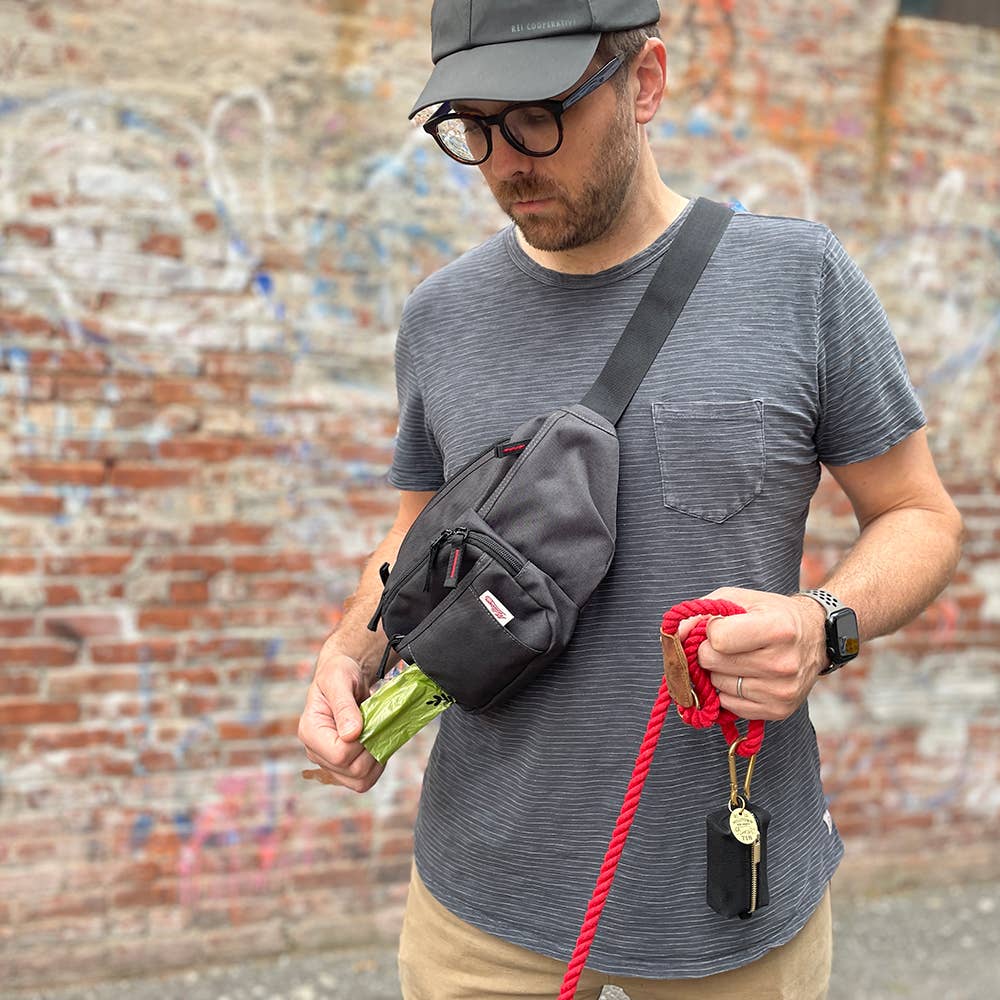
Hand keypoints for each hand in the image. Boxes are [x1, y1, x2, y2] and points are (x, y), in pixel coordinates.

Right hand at [297, 643, 384, 792]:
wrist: (344, 677)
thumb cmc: (339, 674)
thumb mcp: (339, 680)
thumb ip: (344, 706)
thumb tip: (351, 734)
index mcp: (309, 732)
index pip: (340, 754)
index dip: (361, 742)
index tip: (367, 720)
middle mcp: (316, 752)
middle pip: (353, 771)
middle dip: (372, 749)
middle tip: (376, 725)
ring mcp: (329, 762)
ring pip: (360, 781)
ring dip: (376, 761)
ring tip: (378, 735)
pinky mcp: (343, 767)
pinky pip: (364, 780)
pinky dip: (376, 766)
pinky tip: (377, 745)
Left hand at [676, 587, 827, 720]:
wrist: (815, 637)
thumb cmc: (771, 613)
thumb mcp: (738, 599)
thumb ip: (701, 612)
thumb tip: (675, 635)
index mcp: (777, 628)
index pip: (717, 639)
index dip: (710, 630)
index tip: (722, 625)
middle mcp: (783, 663)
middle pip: (712, 662)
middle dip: (709, 651)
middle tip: (726, 645)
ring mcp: (782, 691)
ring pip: (717, 685)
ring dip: (717, 672)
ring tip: (738, 659)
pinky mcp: (779, 711)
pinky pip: (729, 705)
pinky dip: (728, 691)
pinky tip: (744, 676)